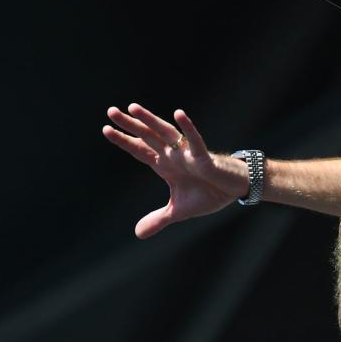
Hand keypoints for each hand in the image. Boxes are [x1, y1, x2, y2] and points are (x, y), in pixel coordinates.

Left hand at [103, 103, 236, 237]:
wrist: (234, 190)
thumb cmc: (208, 194)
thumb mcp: (178, 211)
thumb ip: (158, 219)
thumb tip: (138, 234)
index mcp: (165, 164)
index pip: (140, 150)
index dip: (124, 141)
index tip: (106, 129)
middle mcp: (173, 155)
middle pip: (147, 136)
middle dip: (130, 125)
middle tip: (111, 111)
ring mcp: (187, 154)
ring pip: (165, 133)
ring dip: (150, 120)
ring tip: (133, 108)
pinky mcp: (204, 158)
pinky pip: (195, 141)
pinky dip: (188, 128)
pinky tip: (178, 114)